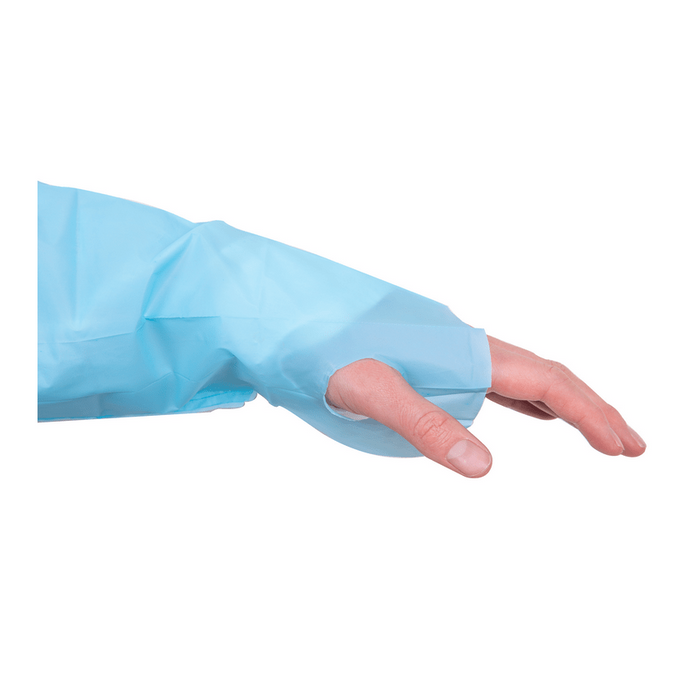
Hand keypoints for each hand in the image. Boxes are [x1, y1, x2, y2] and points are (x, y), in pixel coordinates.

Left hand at [325, 335, 645, 477]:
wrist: (278, 314)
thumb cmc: (315, 349)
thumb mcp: (366, 390)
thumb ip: (423, 423)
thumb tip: (487, 466)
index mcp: (459, 350)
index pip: (543, 380)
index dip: (588, 412)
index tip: (623, 446)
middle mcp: (460, 344)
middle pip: (543, 373)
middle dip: (589, 409)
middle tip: (627, 445)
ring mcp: (445, 348)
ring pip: (519, 374)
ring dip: (560, 403)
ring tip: (592, 429)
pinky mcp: (427, 354)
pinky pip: (490, 376)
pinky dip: (522, 397)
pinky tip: (524, 409)